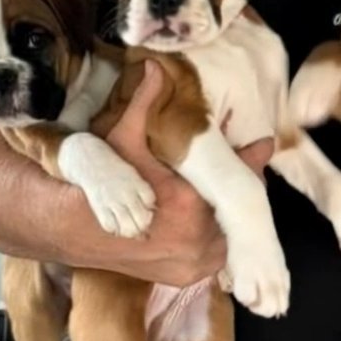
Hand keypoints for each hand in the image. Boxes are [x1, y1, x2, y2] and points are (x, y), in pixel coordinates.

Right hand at [94, 60, 273, 286]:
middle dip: (240, 181)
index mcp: (189, 205)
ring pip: (230, 230)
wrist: (74, 231)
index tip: (266, 143)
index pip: (237, 178)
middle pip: (236, 205)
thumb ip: (145, 102)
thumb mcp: (123, 139)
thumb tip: (156, 65)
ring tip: (229, 185)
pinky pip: (218, 251)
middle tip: (248, 160)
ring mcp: (195, 262)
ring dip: (229, 209)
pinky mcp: (190, 275)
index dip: (252, 157)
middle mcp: (197, 239)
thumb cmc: (102, 183)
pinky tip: (214, 213)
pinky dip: (218, 233)